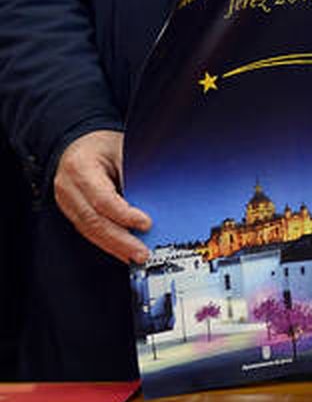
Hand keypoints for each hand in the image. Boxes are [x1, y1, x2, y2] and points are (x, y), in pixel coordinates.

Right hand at [54, 130, 150, 263]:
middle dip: (120, 240)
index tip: (146, 223)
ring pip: (90, 231)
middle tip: (141, 252)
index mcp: (80, 168)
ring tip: (135, 256)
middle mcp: (69, 189)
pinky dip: (108, 243)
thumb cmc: (102, 145)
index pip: (102, 199)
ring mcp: (67, 202)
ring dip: (115, 246)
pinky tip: (123, 252)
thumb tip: (153, 199)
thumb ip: (132, 174)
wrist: (79, 144)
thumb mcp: (121, 150)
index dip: (124, 215)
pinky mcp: (72, 212)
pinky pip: (89, 231)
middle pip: (94, 221)